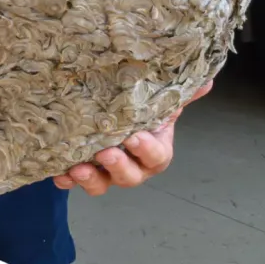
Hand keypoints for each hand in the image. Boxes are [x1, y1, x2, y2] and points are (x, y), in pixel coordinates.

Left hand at [52, 80, 212, 195]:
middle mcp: (132, 166)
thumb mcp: (159, 102)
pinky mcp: (83, 173)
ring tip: (77, 169)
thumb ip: (179, 94)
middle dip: (118, 167)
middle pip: (130, 176)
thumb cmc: (140, 113)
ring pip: (102, 184)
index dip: (146, 151)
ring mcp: (107, 172)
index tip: (134, 138)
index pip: (156, 156)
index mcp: (154, 150)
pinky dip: (67, 181)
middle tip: (105, 153)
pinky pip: (75, 183)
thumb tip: (206, 78)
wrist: (113, 119)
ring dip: (90, 180)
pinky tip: (58, 175)